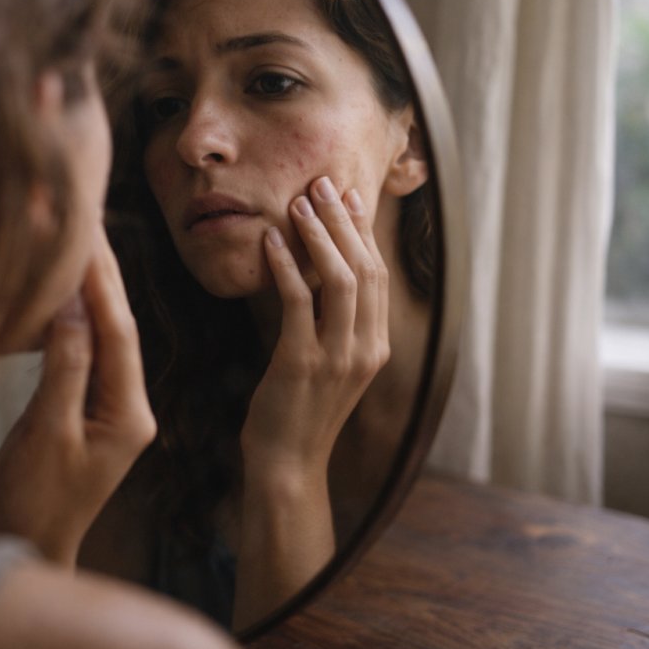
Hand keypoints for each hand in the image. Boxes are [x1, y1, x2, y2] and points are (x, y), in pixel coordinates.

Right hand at [0, 227, 156, 566]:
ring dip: (88, 290)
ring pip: (101, 336)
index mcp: (129, 414)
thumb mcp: (48, 434)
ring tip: (76, 238)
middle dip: (102, 274)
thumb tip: (72, 305)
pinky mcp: (86, 410)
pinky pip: (83, 353)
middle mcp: (129, 407)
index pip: (119, 332)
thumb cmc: (34, 502)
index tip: (87, 232)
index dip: (102, 281)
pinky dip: (71, 319)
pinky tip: (59, 291)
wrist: (27, 548)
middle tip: (87, 217)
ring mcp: (109, 409)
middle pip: (117, 327)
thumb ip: (63, 368)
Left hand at [241, 176, 389, 476]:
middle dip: (343, 221)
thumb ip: (333, 325)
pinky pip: (297, 303)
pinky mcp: (301, 363)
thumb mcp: (330, 366)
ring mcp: (337, 357)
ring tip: (299, 201)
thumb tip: (321, 276)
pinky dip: (286, 267)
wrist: (288, 464)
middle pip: (364, 269)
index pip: (377, 276)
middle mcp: (366, 349)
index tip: (350, 197)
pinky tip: (271, 241)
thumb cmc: (301, 412)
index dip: (364, 233)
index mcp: (376, 346)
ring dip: (318, 235)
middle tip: (322, 184)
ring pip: (338, 280)